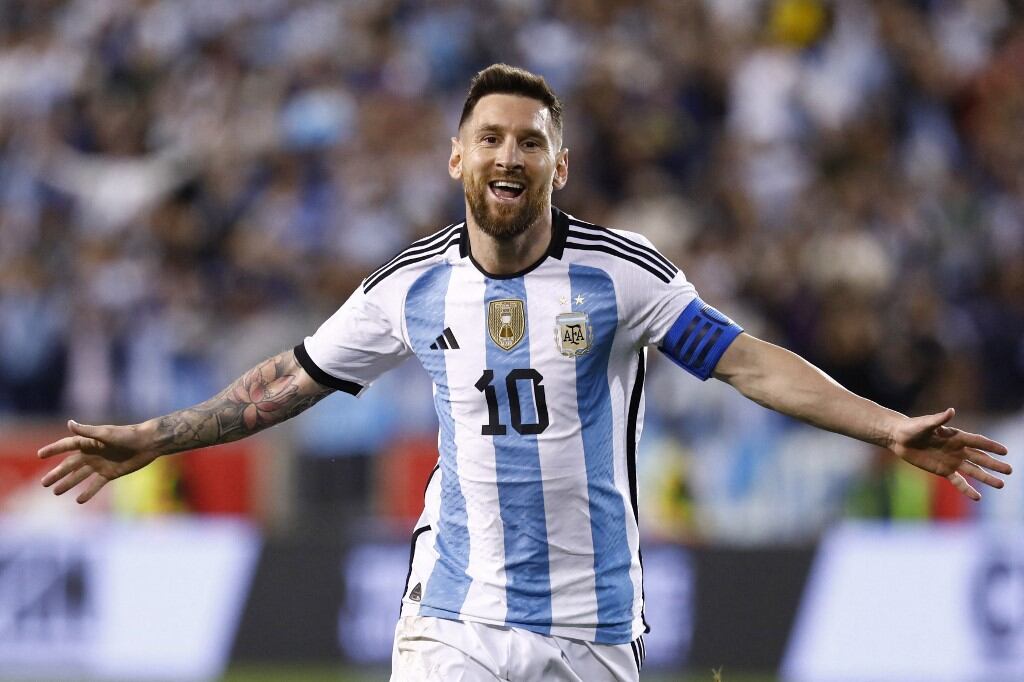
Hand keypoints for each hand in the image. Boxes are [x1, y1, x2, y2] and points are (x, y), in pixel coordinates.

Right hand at [37, 420, 159, 503]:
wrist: (148, 444)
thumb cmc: (128, 435)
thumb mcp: (106, 433)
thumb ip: (87, 431)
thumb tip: (69, 423)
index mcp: (90, 442)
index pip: (67, 446)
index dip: (54, 449)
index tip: (40, 454)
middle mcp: (93, 453)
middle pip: (70, 465)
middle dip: (57, 473)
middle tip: (44, 483)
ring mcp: (101, 464)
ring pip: (80, 476)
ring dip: (68, 484)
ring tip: (55, 492)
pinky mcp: (110, 473)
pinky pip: (96, 485)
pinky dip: (88, 492)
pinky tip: (78, 500)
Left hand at [890, 408, 1011, 500]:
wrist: (900, 438)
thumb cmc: (912, 428)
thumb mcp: (925, 424)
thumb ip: (939, 420)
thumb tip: (951, 411)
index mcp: (956, 436)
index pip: (978, 442)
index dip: (991, 446)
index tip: (1005, 451)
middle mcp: (958, 450)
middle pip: (980, 458)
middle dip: (994, 464)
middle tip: (1010, 470)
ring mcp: (952, 461)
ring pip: (973, 471)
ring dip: (986, 478)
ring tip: (1001, 485)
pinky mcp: (944, 471)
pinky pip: (958, 481)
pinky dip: (967, 489)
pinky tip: (978, 497)